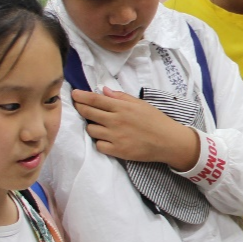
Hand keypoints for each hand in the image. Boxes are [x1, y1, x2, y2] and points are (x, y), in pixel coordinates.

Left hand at [71, 87, 200, 170]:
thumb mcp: (140, 104)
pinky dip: (100, 142)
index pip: (95, 99)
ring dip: (92, 126)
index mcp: (122, 107)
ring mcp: (115, 137)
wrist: (168, 141)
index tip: (74, 94)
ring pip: (91, 130)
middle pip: (88, 113)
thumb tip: (103, 90)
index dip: (81, 96)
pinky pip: (98, 146)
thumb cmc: (155, 120)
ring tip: (99, 125)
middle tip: (79, 106)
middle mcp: (116, 121)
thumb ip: (121, 97)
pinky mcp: (117, 151)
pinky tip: (106, 139)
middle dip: (80, 108)